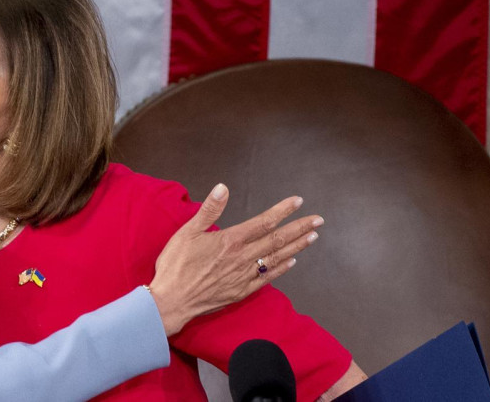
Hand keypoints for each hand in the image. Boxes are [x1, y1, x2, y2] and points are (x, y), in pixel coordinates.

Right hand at [148, 184, 322, 335]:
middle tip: (318, 219)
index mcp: (230, 240)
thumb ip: (209, 210)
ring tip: (312, 236)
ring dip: (297, 246)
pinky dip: (281, 268)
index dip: (283, 210)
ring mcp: (244, 276)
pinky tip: (292, 261)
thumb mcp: (187, 232)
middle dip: (299, 228)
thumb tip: (222, 188)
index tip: (298, 201)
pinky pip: (267, 277)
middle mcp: (242, 257)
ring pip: (277, 257)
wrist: (172, 301)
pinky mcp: (242, 291)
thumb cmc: (175, 265)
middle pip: (277, 239)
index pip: (263, 222)